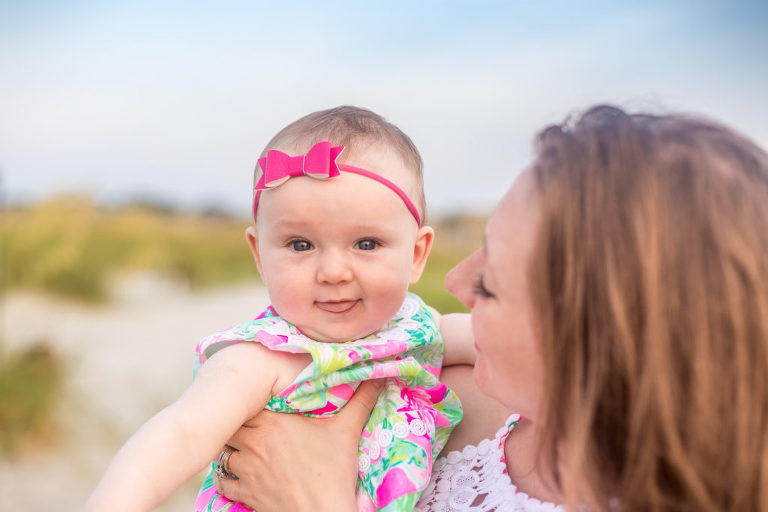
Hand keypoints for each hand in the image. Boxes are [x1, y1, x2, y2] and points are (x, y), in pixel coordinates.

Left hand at [214, 379, 384, 511]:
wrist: (323, 511)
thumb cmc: (333, 471)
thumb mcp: (348, 431)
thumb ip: (361, 400)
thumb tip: (378, 376)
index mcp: (273, 423)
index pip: (244, 403)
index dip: (247, 401)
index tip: (254, 400)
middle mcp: (254, 443)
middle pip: (229, 425)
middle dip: (236, 422)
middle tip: (246, 421)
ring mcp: (246, 469)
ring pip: (224, 451)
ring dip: (231, 448)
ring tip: (242, 445)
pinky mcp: (245, 492)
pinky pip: (222, 481)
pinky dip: (226, 476)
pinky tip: (236, 473)